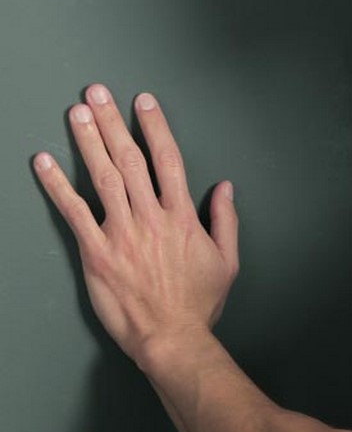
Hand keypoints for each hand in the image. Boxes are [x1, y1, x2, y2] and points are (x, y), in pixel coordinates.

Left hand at [34, 83, 238, 365]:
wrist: (172, 338)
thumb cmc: (198, 305)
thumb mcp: (227, 262)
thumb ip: (225, 221)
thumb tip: (224, 188)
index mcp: (181, 218)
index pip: (167, 161)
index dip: (155, 127)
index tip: (143, 103)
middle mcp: (151, 219)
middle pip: (130, 160)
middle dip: (112, 122)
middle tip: (97, 93)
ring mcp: (122, 234)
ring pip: (103, 177)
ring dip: (88, 141)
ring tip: (77, 113)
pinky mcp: (97, 253)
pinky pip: (74, 212)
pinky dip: (57, 185)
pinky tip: (45, 162)